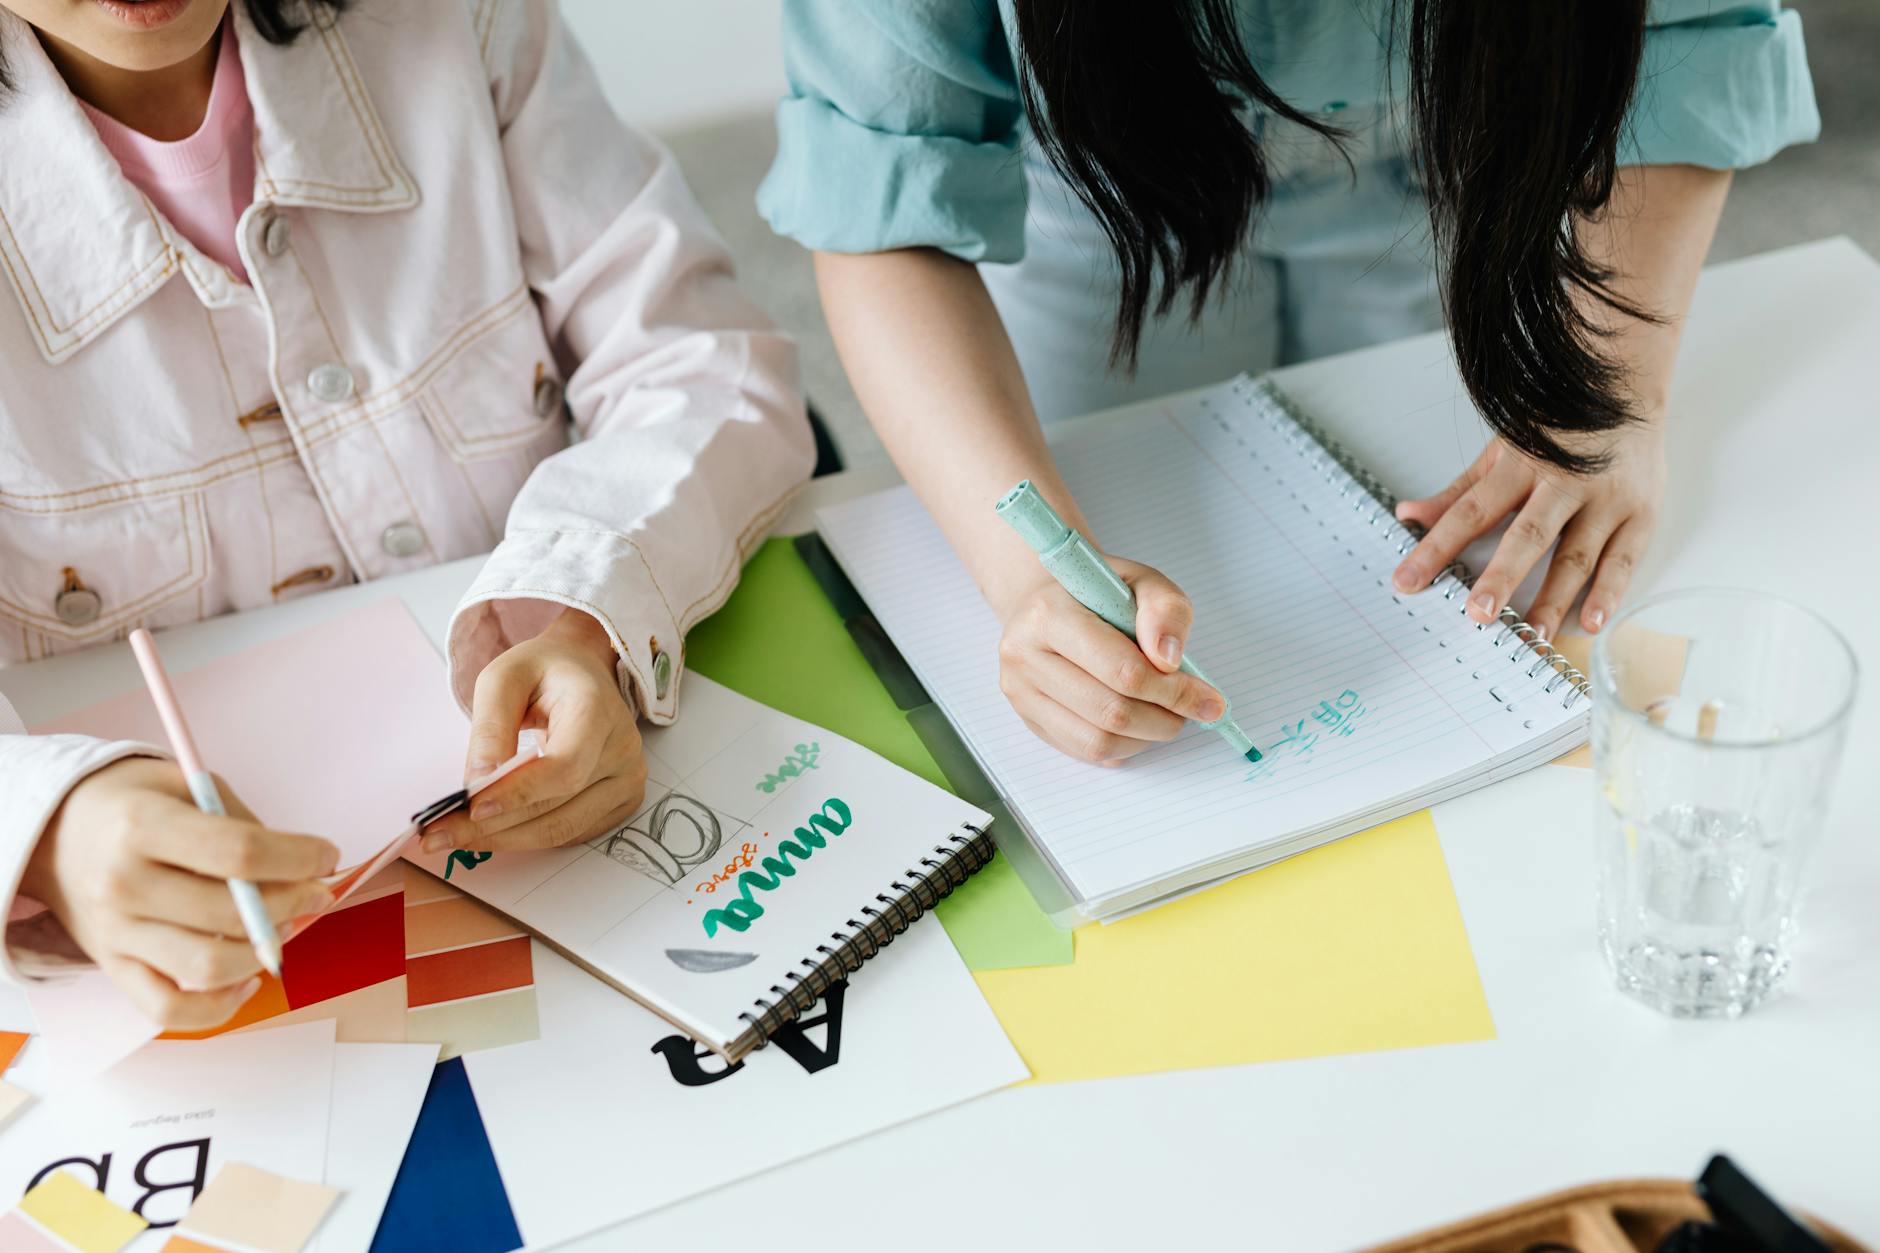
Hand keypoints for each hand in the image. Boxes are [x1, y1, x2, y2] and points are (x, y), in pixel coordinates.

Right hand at [22, 759, 338, 1029]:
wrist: (56, 835)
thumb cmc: (132, 805)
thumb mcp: (185, 784)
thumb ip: (241, 822)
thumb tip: (302, 867)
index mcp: (144, 827)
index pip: (240, 852)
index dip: (298, 858)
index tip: (327, 856)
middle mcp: (125, 884)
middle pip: (231, 913)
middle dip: (294, 903)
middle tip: (316, 891)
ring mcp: (117, 934)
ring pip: (208, 968)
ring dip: (264, 952)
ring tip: (283, 927)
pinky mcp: (115, 969)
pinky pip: (170, 1010)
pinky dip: (218, 1006)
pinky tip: (246, 978)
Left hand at [422, 608, 645, 853]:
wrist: (582, 672)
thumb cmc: (542, 671)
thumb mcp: (502, 679)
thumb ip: (490, 729)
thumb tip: (476, 785)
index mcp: (597, 710)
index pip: (564, 765)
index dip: (519, 793)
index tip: (470, 808)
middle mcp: (623, 749)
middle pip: (557, 806)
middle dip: (493, 826)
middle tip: (437, 835)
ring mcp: (628, 779)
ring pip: (562, 830)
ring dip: (505, 840)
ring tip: (454, 837)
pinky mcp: (621, 801)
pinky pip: (570, 833)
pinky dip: (526, 838)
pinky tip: (491, 832)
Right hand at [997, 558, 1225, 764]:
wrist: (1048, 604)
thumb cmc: (1097, 594)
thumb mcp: (1141, 581)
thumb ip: (1165, 609)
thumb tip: (1169, 660)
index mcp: (1048, 615)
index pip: (1122, 671)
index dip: (1174, 692)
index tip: (1209, 699)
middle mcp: (1024, 657)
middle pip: (1111, 712)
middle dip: (1165, 718)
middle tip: (1193, 712)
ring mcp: (1020, 693)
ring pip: (1098, 741)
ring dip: (1146, 737)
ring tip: (1167, 717)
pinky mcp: (1027, 719)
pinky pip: (1084, 751)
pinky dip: (1124, 746)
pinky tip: (1139, 725)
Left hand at [1390, 420, 1664, 639]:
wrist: (1626, 387)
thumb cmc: (1558, 428)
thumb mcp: (1500, 451)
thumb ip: (1458, 492)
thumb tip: (1408, 515)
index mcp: (1520, 465)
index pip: (1470, 512)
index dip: (1436, 547)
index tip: (1407, 580)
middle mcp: (1563, 483)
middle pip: (1528, 535)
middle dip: (1502, 576)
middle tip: (1479, 613)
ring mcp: (1606, 499)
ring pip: (1576, 554)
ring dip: (1555, 598)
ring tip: (1534, 635)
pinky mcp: (1640, 512)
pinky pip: (1623, 558)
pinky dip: (1609, 592)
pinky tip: (1592, 621)